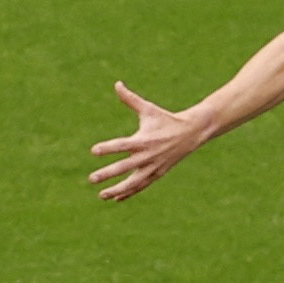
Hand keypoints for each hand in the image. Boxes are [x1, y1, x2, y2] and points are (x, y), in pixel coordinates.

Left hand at [88, 81, 208, 201]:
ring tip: (100, 195)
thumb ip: (130, 99)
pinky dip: (129, 193)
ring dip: (117, 190)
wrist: (191, 133)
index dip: (108, 148)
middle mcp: (147, 155)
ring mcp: (153, 167)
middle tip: (91, 178)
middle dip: (108, 174)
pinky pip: (141, 186)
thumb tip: (117, 84)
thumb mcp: (148, 109)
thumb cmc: (165, 119)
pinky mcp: (157, 174)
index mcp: (143, 140)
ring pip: (133, 182)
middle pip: (124, 167)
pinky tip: (115, 198)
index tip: (94, 151)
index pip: (122, 145)